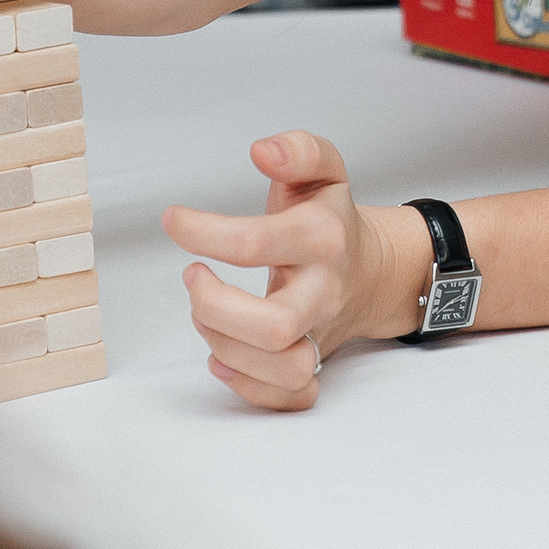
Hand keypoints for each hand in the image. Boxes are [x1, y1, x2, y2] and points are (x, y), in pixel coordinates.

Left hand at [159, 130, 422, 410]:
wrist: (374, 271)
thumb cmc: (331, 221)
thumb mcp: (324, 171)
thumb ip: (299, 150)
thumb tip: (264, 150)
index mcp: (321, 239)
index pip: (256, 242)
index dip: (204, 232)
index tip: (174, 220)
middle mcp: (323, 292)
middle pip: (275, 325)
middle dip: (215, 306)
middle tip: (193, 277)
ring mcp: (321, 334)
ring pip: (285, 368)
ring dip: (227, 346)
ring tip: (204, 314)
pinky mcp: (318, 366)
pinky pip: (293, 398)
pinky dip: (252, 388)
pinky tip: (221, 359)